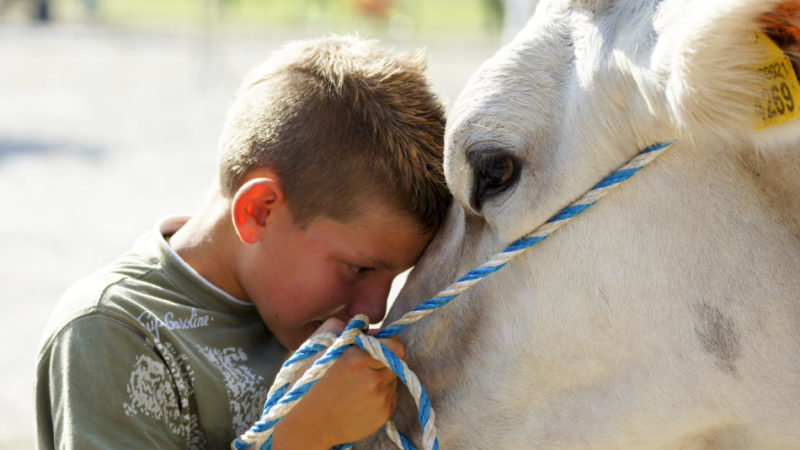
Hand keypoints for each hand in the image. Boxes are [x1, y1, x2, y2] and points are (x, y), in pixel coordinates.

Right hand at [272, 318, 405, 449]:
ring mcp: (380, 399)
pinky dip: (378, 393)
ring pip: (393, 378)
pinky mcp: (383, 414)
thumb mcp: (315, 345)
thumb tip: (363, 325)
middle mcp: (372, 380)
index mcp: (357, 359)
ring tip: (355, 383)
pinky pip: (390, 395)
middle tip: (364, 362)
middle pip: (397, 360)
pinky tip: (357, 398)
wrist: (304, 425)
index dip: (386, 341)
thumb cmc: (305, 382)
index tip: (374, 344)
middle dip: (383, 357)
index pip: (394, 344)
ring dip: (380, 375)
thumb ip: (340, 326)